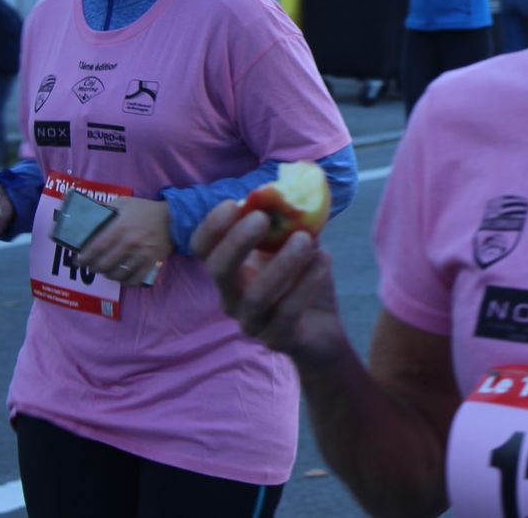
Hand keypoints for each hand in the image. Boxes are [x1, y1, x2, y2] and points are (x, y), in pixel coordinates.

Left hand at [77, 196, 173, 284]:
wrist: (174, 217)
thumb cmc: (145, 210)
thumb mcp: (124, 203)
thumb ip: (106, 208)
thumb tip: (87, 212)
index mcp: (121, 227)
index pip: (97, 247)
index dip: (85, 257)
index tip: (78, 261)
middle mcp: (129, 243)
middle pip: (105, 263)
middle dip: (94, 268)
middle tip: (91, 266)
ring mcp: (141, 254)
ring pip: (118, 273)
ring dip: (108, 275)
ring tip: (105, 271)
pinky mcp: (151, 262)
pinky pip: (135, 279)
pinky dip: (126, 282)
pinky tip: (121, 278)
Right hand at [195, 201, 346, 360]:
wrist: (322, 327)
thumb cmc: (302, 278)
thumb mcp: (296, 242)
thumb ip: (291, 219)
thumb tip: (295, 188)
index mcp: (230, 270)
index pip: (203, 248)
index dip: (212, 226)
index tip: (234, 203)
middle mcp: (231, 297)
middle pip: (218, 270)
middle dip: (237, 242)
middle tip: (261, 218)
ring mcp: (251, 322)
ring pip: (257, 295)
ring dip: (282, 263)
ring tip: (306, 239)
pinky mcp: (276, 340)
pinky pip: (287, 313)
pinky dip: (306, 283)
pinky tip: (324, 258)